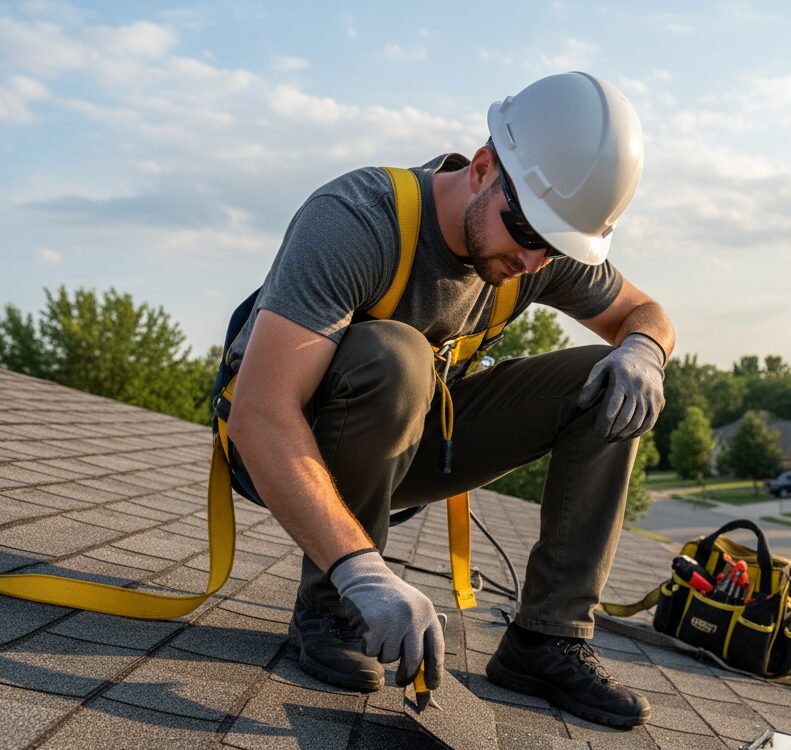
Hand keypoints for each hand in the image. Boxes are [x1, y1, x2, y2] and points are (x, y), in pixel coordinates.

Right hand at [330, 550, 444, 687]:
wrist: (366, 576)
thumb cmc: (390, 599)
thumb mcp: (412, 609)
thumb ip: (419, 637)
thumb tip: (423, 676)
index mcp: (427, 612)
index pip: (436, 649)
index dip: (435, 671)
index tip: (432, 686)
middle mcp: (414, 617)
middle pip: (414, 660)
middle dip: (407, 676)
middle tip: (402, 681)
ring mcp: (395, 620)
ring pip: (390, 657)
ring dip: (383, 651)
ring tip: (380, 630)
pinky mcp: (375, 625)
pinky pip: (373, 652)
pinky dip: (368, 646)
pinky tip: (368, 628)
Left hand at [577, 333, 664, 441]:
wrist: (644, 356)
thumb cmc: (616, 365)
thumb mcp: (601, 367)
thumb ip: (590, 385)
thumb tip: (580, 405)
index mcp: (623, 378)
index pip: (614, 406)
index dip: (605, 423)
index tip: (597, 433)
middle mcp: (639, 387)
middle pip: (626, 417)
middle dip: (613, 431)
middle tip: (601, 438)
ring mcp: (650, 395)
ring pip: (638, 422)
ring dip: (624, 434)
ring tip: (611, 439)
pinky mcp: (658, 401)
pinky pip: (649, 422)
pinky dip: (637, 432)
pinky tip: (625, 436)